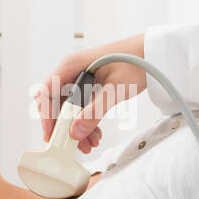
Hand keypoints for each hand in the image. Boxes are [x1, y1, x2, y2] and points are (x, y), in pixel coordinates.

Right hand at [34, 32, 147, 153]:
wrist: (152, 53)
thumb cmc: (136, 61)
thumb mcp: (116, 89)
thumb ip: (95, 112)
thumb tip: (76, 132)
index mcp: (72, 65)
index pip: (47, 92)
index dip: (46, 116)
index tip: (51, 136)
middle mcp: (71, 71)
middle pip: (55, 103)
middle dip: (63, 127)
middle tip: (72, 145)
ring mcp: (79, 79)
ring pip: (68, 109)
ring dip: (75, 127)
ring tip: (90, 144)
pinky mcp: (89, 86)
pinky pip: (80, 107)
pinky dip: (85, 122)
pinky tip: (95, 134)